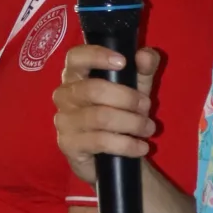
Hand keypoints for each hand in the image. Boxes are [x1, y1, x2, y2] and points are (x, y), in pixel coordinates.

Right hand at [53, 44, 160, 186]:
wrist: (110, 157)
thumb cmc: (120, 113)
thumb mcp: (137, 88)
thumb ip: (144, 68)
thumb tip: (146, 56)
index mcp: (76, 75)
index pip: (76, 57)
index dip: (97, 55)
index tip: (123, 62)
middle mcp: (64, 95)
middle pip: (94, 89)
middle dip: (128, 98)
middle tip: (147, 107)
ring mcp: (63, 120)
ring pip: (101, 117)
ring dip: (132, 123)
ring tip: (148, 129)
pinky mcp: (68, 144)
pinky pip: (100, 141)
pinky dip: (126, 145)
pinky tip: (141, 148)